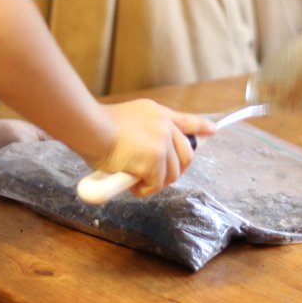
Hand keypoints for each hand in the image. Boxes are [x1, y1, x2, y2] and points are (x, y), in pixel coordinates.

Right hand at [93, 99, 215, 197]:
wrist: (89, 127)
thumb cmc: (97, 127)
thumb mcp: (127, 121)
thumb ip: (142, 134)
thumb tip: (145, 157)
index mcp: (157, 113)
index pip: (186, 120)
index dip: (200, 127)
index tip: (212, 131)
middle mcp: (164, 125)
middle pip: (186, 155)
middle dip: (175, 171)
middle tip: (156, 178)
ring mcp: (162, 141)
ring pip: (172, 173)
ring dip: (156, 182)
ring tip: (137, 181)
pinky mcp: (155, 159)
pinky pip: (156, 183)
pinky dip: (144, 189)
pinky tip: (131, 184)